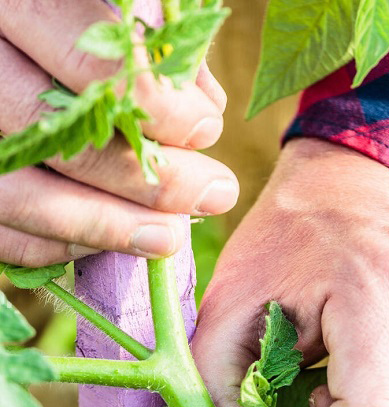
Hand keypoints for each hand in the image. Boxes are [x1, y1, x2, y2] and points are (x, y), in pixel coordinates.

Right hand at [0, 1, 237, 266]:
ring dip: (105, 227)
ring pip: (17, 195)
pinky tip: (112, 243)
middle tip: (213, 194)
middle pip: (52, 133)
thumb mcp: (108, 8)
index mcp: (12, 1)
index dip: (154, 102)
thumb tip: (202, 108)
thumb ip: (150, 44)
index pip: (86, 56)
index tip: (206, 129)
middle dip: (144, 176)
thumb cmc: (76, 26)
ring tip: (169, 238)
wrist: (11, 54)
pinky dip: (56, 246)